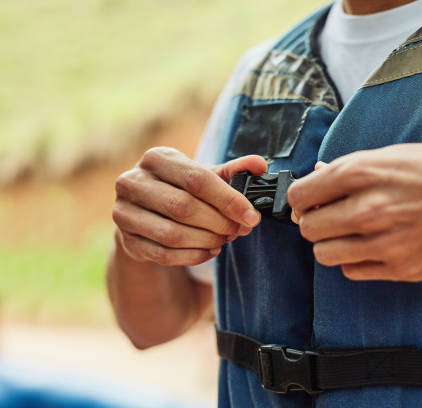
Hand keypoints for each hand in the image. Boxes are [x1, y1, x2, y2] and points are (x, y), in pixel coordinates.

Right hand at [112, 147, 266, 265]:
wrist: (148, 212)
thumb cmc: (183, 189)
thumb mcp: (207, 176)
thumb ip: (235, 170)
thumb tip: (261, 166)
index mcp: (157, 158)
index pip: (197, 179)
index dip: (228, 200)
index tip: (252, 216)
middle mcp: (133, 182)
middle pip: (183, 207)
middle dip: (219, 223)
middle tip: (239, 230)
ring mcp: (124, 212)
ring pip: (172, 234)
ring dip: (207, 240)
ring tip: (225, 239)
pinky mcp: (126, 240)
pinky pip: (163, 254)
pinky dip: (193, 256)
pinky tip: (210, 250)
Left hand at [288, 140, 421, 281]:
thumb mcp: (395, 154)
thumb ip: (352, 168)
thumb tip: (318, 176)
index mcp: (362, 172)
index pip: (299, 195)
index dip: (300, 199)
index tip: (309, 201)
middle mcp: (369, 208)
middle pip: (308, 228)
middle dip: (314, 222)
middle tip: (331, 217)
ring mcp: (385, 242)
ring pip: (325, 254)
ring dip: (332, 244)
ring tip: (351, 233)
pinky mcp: (401, 268)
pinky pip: (354, 271)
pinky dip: (356, 260)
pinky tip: (373, 246)